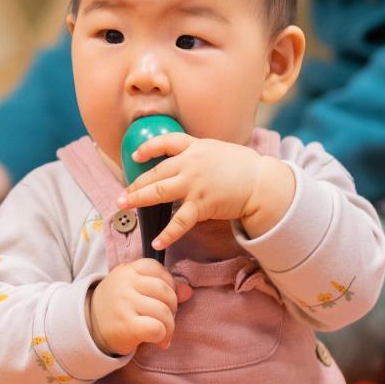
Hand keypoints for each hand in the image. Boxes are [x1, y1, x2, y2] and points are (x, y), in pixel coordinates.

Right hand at [87, 259, 185, 355]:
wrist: (89, 329)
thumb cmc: (117, 308)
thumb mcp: (135, 291)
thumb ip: (162, 288)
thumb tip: (188, 291)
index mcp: (126, 271)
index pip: (157, 268)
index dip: (168, 284)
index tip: (162, 299)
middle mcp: (124, 284)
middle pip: (165, 292)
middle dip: (172, 308)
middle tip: (166, 320)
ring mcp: (123, 303)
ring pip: (163, 311)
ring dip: (170, 326)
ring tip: (164, 334)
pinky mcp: (125, 325)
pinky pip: (157, 328)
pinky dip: (162, 336)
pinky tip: (158, 341)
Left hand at [117, 134, 295, 249]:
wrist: (262, 183)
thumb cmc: (244, 167)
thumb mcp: (218, 150)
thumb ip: (199, 155)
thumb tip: (186, 161)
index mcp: (195, 147)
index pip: (166, 142)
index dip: (148, 148)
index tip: (136, 155)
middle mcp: (190, 164)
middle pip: (156, 172)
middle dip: (135, 184)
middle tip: (121, 195)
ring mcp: (194, 184)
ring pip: (159, 191)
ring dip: (138, 199)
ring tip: (123, 206)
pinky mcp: (201, 204)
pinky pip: (179, 221)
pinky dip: (167, 233)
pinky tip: (155, 241)